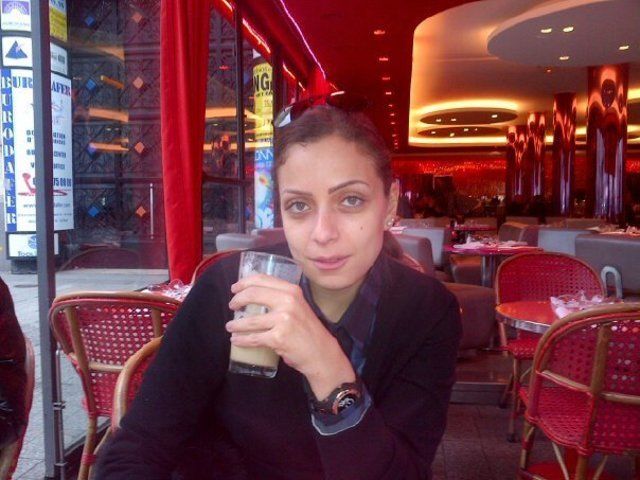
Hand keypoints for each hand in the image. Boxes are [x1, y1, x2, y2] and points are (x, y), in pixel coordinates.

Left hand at [226, 274, 354, 398]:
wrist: (321, 352)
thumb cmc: (308, 330)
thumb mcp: (299, 306)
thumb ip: (282, 298)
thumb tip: (254, 294)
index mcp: (292, 290)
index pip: (262, 279)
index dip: (244, 283)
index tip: (235, 288)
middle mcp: (288, 301)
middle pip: (253, 295)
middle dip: (237, 300)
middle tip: (232, 306)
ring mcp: (283, 320)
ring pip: (250, 320)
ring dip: (235, 324)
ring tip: (230, 327)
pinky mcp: (278, 338)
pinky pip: (253, 338)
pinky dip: (241, 340)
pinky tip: (236, 340)